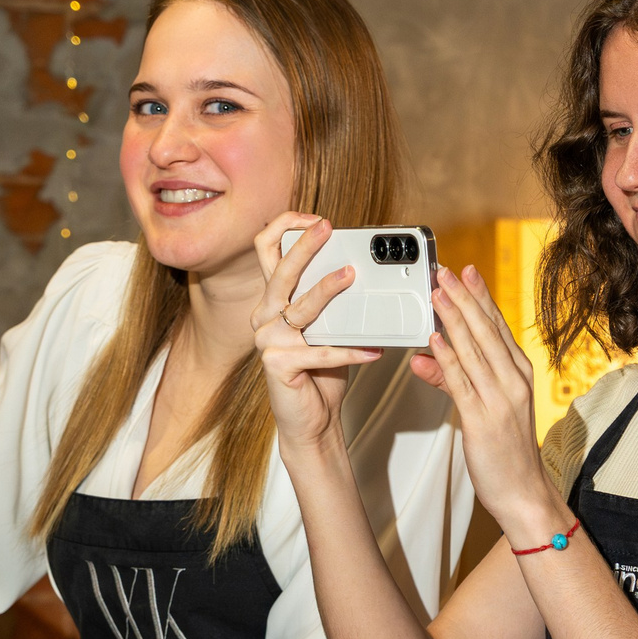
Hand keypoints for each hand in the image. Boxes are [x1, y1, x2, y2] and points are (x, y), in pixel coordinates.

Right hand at [253, 212, 378, 458]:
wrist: (313, 419)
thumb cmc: (321, 371)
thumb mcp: (327, 327)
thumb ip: (332, 299)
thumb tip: (360, 269)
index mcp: (273, 299)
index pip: (266, 250)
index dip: (286, 227)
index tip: (314, 219)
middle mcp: (264, 315)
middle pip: (281, 269)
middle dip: (305, 245)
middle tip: (328, 228)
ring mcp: (267, 340)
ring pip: (301, 305)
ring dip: (328, 289)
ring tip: (353, 276)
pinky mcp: (278, 364)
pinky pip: (320, 351)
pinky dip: (350, 350)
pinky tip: (373, 351)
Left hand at [418, 264, 561, 543]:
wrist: (522, 492)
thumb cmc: (505, 451)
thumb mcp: (482, 408)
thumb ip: (452, 379)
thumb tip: (424, 356)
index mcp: (518, 374)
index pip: (498, 327)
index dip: (480, 297)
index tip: (466, 271)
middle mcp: (513, 380)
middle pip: (486, 331)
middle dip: (463, 298)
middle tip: (443, 271)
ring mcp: (500, 399)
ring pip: (474, 350)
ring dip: (453, 318)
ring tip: (436, 293)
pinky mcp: (482, 419)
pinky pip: (462, 382)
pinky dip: (448, 357)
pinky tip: (435, 339)